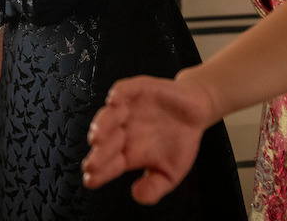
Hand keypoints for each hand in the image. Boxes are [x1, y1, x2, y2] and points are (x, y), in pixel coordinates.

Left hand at [82, 73, 213, 204]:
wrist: (196, 112)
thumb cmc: (179, 142)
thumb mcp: (171, 171)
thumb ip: (155, 186)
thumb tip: (138, 197)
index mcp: (127, 152)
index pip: (109, 163)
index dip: (100, 173)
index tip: (91, 180)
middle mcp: (122, 130)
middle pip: (105, 142)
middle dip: (99, 153)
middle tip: (93, 163)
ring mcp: (128, 109)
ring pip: (109, 115)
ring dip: (102, 125)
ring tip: (97, 137)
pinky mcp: (138, 90)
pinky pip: (125, 90)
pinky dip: (119, 94)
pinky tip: (113, 100)